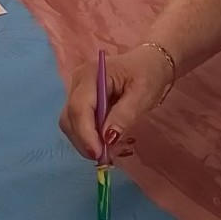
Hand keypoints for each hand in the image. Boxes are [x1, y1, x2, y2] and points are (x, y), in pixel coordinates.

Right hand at [59, 45, 174, 159]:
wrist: (150, 63)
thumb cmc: (148, 74)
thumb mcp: (142, 95)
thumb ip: (124, 115)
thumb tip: (108, 138)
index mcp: (91, 75)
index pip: (79, 107)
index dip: (86, 133)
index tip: (99, 154)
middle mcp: (78, 82)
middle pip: (70, 118)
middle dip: (87, 141)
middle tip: (110, 157)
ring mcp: (77, 92)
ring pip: (72, 125)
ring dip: (89, 142)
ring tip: (115, 150)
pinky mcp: (82, 102)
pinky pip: (80, 124)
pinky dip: (92, 138)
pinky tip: (111, 143)